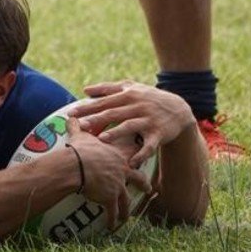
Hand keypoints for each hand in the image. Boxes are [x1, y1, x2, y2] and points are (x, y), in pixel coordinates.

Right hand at [64, 117, 148, 231]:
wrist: (77, 165)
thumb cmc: (79, 150)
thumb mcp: (80, 135)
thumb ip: (78, 126)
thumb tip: (70, 116)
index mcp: (117, 155)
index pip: (132, 153)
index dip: (138, 154)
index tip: (142, 155)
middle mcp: (122, 171)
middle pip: (137, 178)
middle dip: (143, 184)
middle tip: (148, 187)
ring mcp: (118, 185)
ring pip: (127, 200)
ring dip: (127, 209)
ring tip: (127, 217)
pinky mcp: (111, 198)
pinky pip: (113, 212)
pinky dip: (112, 220)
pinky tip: (111, 227)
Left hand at [69, 80, 194, 170]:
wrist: (179, 109)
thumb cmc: (149, 99)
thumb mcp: (132, 89)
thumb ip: (108, 88)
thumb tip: (85, 90)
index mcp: (129, 95)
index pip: (105, 101)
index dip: (88, 107)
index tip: (72, 113)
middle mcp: (138, 106)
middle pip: (114, 113)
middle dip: (97, 118)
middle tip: (81, 125)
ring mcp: (148, 120)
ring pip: (130, 126)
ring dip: (116, 133)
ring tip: (102, 139)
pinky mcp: (158, 134)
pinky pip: (149, 146)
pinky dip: (141, 154)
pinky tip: (131, 163)